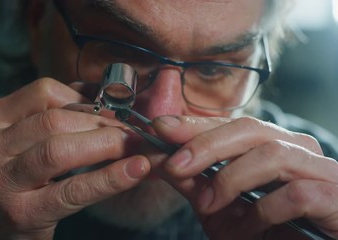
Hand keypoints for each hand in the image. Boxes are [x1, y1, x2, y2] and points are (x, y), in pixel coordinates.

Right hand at [0, 78, 149, 239]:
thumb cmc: (8, 180)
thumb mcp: (16, 141)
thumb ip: (50, 115)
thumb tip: (98, 96)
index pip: (45, 93)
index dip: (86, 100)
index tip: (113, 112)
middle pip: (55, 121)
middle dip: (103, 123)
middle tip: (134, 131)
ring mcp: (2, 181)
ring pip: (61, 150)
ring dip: (108, 145)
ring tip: (136, 147)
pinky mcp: (21, 213)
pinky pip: (73, 190)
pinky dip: (109, 178)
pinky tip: (134, 171)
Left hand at [149, 115, 337, 238]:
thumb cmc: (264, 232)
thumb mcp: (219, 209)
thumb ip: (194, 183)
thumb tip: (160, 159)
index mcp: (271, 145)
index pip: (231, 124)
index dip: (195, 125)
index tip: (160, 127)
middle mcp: (298, 149)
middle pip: (250, 129)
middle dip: (206, 145)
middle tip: (174, 165)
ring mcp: (320, 170)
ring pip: (272, 155)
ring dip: (230, 180)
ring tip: (207, 205)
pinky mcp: (335, 197)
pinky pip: (297, 193)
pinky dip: (263, 211)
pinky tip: (249, 227)